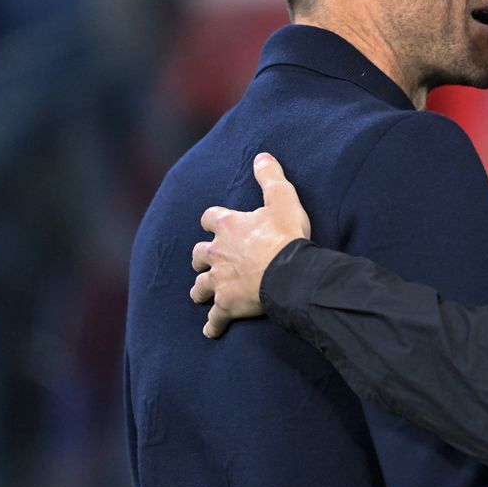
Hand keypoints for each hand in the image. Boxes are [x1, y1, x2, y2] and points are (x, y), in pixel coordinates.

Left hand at [190, 153, 311, 337]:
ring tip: (202, 294)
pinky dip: (213, 325)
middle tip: (208, 262)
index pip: (209, 218)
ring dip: (200, 289)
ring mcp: (220, 280)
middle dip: (201, 258)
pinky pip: (215, 318)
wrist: (289, 273)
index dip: (213, 221)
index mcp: (228, 226)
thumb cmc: (286, 236)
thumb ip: (270, 176)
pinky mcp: (227, 304)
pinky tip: (211, 330)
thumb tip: (262, 156)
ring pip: (200, 286)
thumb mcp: (282, 198)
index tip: (217, 223)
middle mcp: (217, 253)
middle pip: (198, 254)